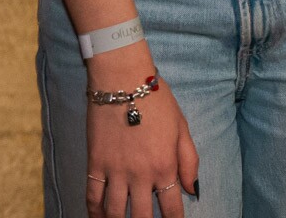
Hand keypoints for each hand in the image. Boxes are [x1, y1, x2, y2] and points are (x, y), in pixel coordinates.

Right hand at [85, 57, 198, 217]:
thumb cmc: (157, 100)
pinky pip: (92, 197)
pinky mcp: (95, 164)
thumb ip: (189, 161)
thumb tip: (193, 189)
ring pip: (115, 212)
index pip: (171, 208)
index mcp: (165, 166)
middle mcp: (141, 175)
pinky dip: (94, 213)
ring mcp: (116, 172)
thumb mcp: (182, 127)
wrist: (123, 81)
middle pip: (142, 217)